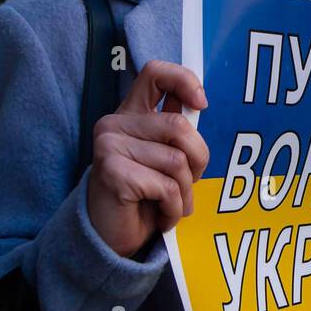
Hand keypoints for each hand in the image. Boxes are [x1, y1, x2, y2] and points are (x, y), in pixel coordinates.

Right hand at [87, 60, 209, 258]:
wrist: (110, 238)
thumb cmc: (143, 196)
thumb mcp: (162, 158)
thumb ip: (177, 132)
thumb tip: (199, 104)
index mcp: (130, 114)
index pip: (155, 73)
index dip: (184, 81)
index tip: (201, 104)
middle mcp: (115, 124)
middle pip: (180, 127)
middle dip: (197, 161)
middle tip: (187, 185)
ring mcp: (109, 146)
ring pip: (177, 162)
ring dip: (185, 192)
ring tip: (172, 205)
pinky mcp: (113, 172)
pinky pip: (167, 187)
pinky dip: (174, 208)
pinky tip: (161, 217)